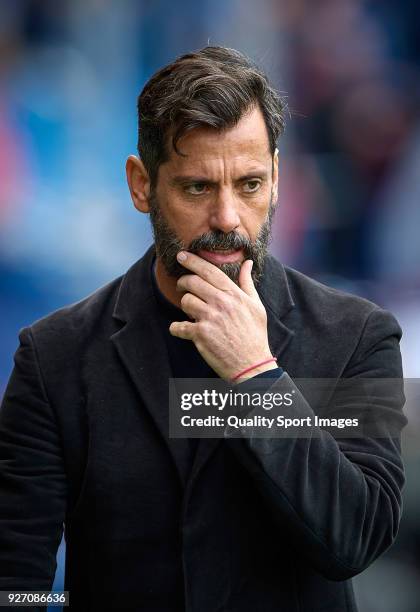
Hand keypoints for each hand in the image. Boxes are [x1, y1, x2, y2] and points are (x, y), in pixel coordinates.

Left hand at [169, 251, 276, 380]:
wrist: (252, 365)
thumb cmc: (255, 335)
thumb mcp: (256, 306)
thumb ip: (247, 283)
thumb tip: (248, 263)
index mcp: (234, 294)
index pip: (210, 270)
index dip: (193, 261)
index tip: (181, 256)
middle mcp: (221, 303)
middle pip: (192, 282)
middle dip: (183, 283)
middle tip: (182, 288)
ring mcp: (210, 318)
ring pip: (185, 301)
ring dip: (185, 306)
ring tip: (192, 313)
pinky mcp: (200, 335)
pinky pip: (178, 326)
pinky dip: (177, 328)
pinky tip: (182, 330)